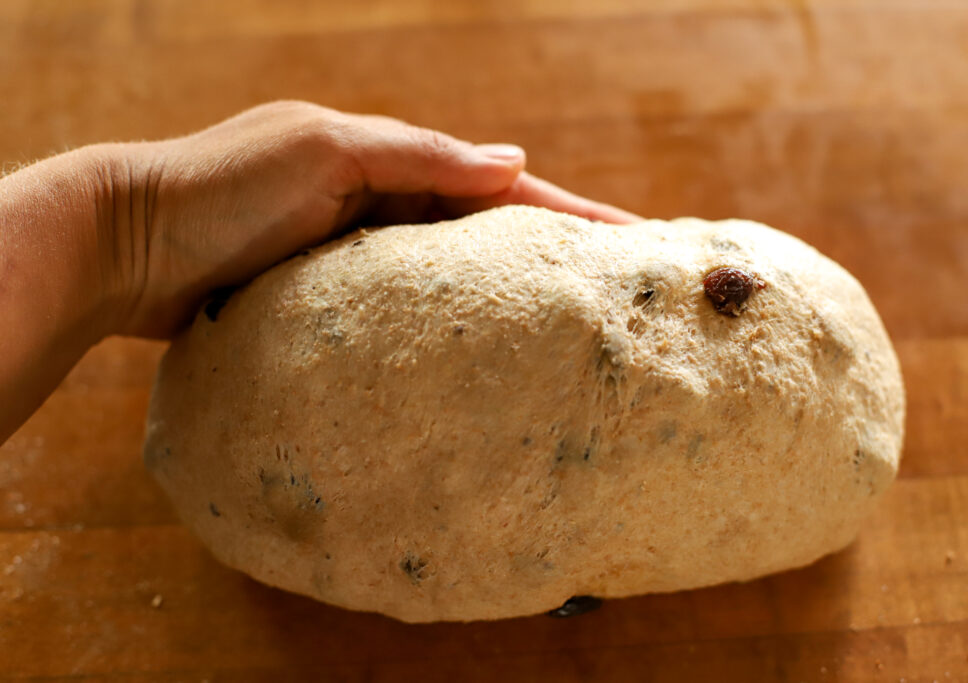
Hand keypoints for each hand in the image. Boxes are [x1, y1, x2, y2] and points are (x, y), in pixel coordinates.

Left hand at [101, 101, 638, 337]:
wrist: (131, 246)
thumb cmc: (222, 187)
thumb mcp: (324, 151)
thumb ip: (418, 156)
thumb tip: (517, 161)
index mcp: (392, 162)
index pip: (501, 187)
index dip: (570, 211)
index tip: (633, 239)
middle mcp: (384, 207)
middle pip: (489, 233)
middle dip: (554, 255)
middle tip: (617, 292)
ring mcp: (361, 258)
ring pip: (453, 277)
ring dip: (508, 296)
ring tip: (568, 330)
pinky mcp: (335, 303)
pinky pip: (408, 313)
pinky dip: (449, 326)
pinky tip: (480, 354)